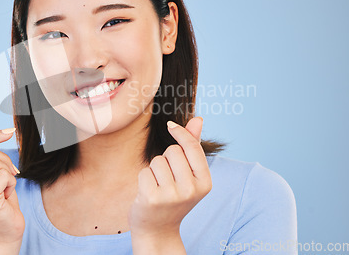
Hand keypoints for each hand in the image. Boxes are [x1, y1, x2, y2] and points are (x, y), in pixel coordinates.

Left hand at [128, 116, 211, 239]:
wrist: (158, 229)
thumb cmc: (173, 197)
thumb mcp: (188, 175)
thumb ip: (192, 147)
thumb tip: (197, 119)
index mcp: (205, 183)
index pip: (192, 147)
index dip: (180, 133)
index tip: (170, 125)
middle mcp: (191, 190)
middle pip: (173, 151)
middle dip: (166, 159)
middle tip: (167, 179)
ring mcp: (172, 195)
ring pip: (157, 161)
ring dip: (154, 170)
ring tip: (158, 187)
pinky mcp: (152, 198)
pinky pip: (145, 172)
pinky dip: (144, 179)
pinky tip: (148, 193)